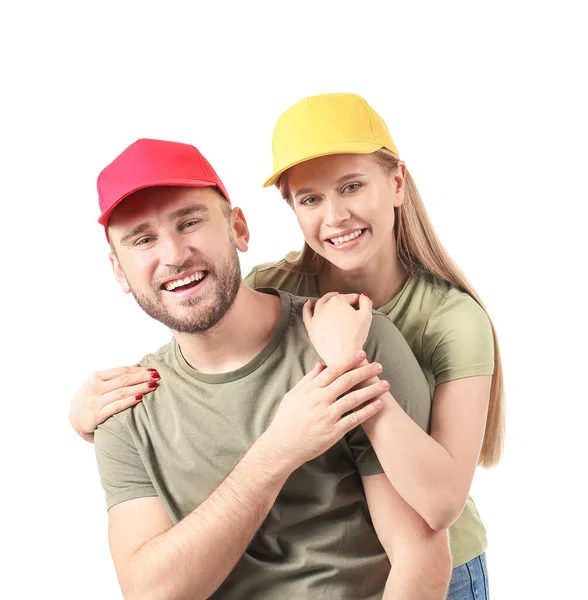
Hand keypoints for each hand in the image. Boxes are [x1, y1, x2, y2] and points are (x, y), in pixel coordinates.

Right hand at [69, 366, 159, 441]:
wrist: (73, 420)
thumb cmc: (90, 399)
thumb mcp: (98, 384)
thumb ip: (116, 376)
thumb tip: (137, 366)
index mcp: (96, 377)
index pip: (121, 371)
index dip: (138, 370)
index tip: (152, 369)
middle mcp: (94, 388)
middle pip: (123, 380)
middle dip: (142, 377)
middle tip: (157, 376)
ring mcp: (95, 402)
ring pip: (121, 392)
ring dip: (139, 388)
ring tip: (153, 386)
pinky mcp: (96, 416)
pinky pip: (116, 407)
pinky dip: (129, 401)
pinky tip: (140, 398)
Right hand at [262, 350, 388, 471]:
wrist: (282, 446)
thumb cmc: (286, 420)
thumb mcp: (293, 395)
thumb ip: (308, 379)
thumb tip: (321, 364)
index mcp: (310, 390)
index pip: (333, 370)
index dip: (348, 361)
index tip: (361, 353)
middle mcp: (320, 400)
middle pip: (346, 381)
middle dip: (364, 372)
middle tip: (379, 365)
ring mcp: (328, 416)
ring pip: (354, 399)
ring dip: (371, 390)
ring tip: (385, 384)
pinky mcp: (334, 432)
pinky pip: (354, 419)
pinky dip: (368, 411)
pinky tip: (379, 404)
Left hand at [303, 292, 372, 366]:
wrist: (343, 355)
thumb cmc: (355, 336)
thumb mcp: (367, 316)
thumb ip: (366, 302)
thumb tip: (363, 296)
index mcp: (338, 301)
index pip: (351, 297)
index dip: (358, 301)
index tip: (361, 305)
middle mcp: (325, 306)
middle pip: (336, 299)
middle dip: (343, 299)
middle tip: (349, 302)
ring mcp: (316, 317)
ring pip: (321, 304)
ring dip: (327, 299)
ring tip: (333, 298)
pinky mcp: (311, 327)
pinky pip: (306, 314)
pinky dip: (307, 307)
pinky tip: (308, 303)